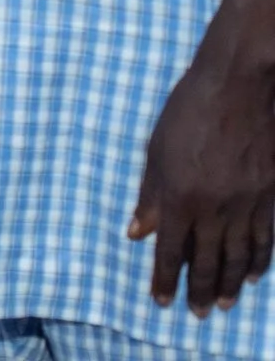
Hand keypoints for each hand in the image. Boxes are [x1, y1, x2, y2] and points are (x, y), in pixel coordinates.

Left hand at [130, 41, 274, 313]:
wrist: (243, 84)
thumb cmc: (189, 108)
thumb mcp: (156, 147)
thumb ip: (149, 193)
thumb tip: (137, 233)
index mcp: (180, 196)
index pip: (171, 250)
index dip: (166, 278)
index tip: (161, 300)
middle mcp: (216, 208)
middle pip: (209, 261)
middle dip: (201, 291)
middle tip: (199, 314)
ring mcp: (250, 204)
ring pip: (241, 256)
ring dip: (231, 283)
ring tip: (225, 304)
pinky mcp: (273, 196)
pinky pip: (267, 239)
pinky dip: (260, 261)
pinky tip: (253, 274)